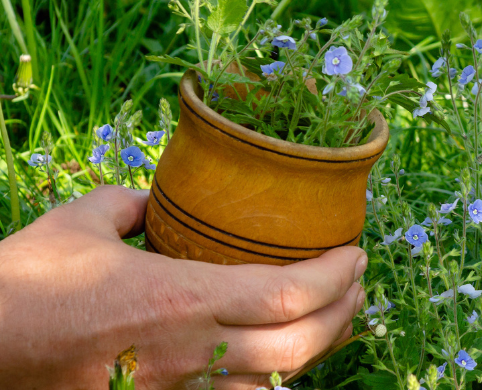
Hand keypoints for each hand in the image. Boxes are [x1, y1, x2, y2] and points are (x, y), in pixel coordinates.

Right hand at [0, 186, 366, 388]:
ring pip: (276, 383)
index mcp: (183, 297)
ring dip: (315, 351)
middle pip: (302, 347)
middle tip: (358, 284)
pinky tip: (278, 359)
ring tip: (331, 317)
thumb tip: (157, 202)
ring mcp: (178, 389)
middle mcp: (193, 351)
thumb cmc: (26, 284)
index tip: (356, 254)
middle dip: (344, 314)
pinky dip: (268, 380)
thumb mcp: (83, 220)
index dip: (336, 276)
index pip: (289, 294)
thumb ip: (134, 204)